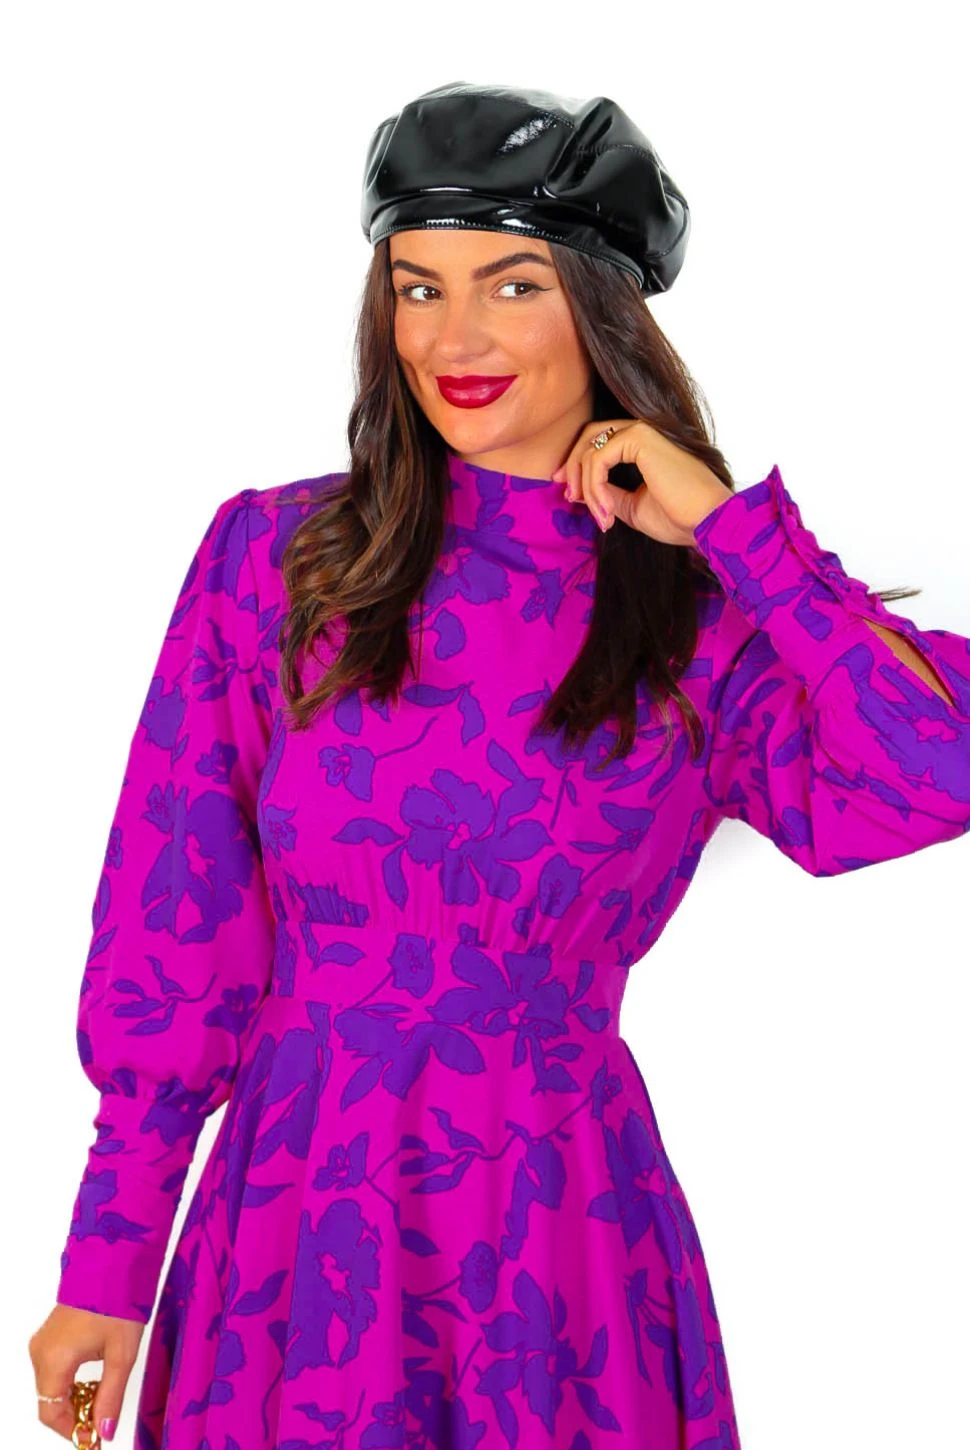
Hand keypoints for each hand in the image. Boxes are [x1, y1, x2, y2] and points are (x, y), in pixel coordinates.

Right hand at [29, 1303, 143, 1441]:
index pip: (51, 1413)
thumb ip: (111, 1396)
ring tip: (104, 1396)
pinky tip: (95, 1378)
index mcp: (53, 1359)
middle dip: (75, 1414)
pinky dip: (71, 1380)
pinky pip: (53, 1368)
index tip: (94, 1437)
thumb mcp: (122, 1354)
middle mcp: (41, 1352)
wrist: (114, 1260)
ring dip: (74, 1398)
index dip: (72, 1430)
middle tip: (103, 1418)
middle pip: (49, 1401)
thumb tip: (103, 1430)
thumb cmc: (118, 1300)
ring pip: (51, 1386)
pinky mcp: (50, 1334)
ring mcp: (43, 1341)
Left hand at [552, 418, 733, 546]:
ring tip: (602, 517)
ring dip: (587, 488)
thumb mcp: (633, 507)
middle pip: (589, 436)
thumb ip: (610, 493)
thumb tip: (585, 491)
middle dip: (572, 466)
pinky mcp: (640, 437)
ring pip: (590, 450)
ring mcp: (642, 430)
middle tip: (568, 496)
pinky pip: (598, 459)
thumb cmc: (679, 518)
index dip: (579, 465)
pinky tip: (608, 511)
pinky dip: (595, 487)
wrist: (707, 522)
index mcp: (644, 445)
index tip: (571, 495)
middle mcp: (643, 431)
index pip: (600, 443)